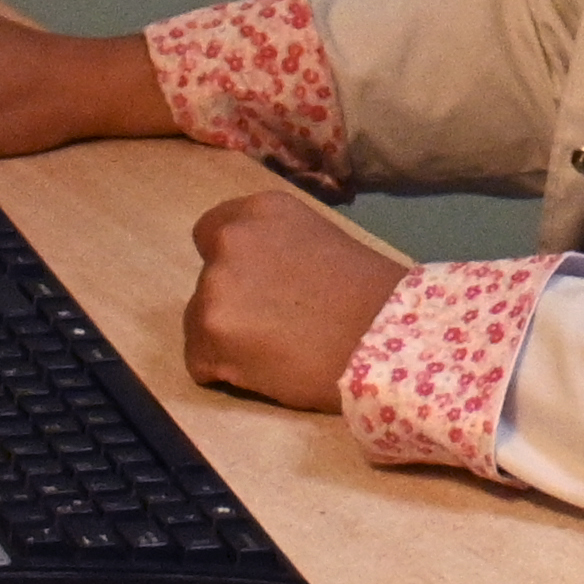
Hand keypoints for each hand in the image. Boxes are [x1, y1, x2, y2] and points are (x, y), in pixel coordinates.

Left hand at [182, 185, 406, 409]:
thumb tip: (255, 272)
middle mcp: (230, 240)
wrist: (385, 337)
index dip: (232, 265)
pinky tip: (265, 371)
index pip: (210, 234)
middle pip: (206, 281)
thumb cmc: (366, 293)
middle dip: (232, 302)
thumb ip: (273, 246)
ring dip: (227, 339)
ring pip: (199, 323)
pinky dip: (224, 373)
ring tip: (274, 351)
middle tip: (275, 324)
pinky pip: (200, 363)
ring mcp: (215, 287)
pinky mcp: (210, 335)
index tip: (258, 287)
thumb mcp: (315, 239)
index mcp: (258, 211)